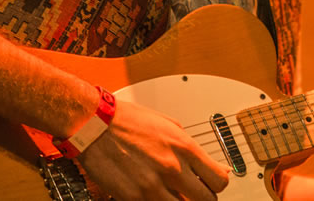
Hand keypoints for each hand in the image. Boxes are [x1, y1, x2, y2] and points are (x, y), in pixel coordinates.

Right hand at [77, 98, 228, 199]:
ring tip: (171, 192)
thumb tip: (210, 165)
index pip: (219, 179)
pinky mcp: (134, 198)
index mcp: (184, 147)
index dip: (217, 184)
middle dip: (202, 196)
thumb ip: (190, 148)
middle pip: (206, 199)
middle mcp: (172, 167)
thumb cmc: (128, 121)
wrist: (95, 125)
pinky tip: (153, 194)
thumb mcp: (169, 125)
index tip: (211, 183)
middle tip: (193, 192)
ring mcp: (153, 185)